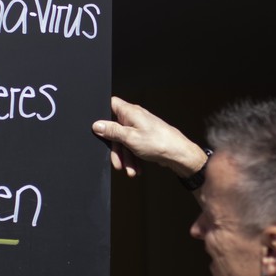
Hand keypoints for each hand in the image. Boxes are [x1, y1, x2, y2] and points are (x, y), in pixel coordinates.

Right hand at [91, 96, 207, 178]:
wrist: (178, 154)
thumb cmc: (158, 142)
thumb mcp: (129, 138)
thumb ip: (112, 131)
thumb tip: (97, 125)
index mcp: (130, 112)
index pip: (111, 104)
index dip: (103, 114)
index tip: (98, 128)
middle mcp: (135, 117)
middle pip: (116, 130)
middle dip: (117, 149)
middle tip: (118, 164)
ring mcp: (141, 128)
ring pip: (125, 141)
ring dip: (126, 158)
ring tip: (130, 171)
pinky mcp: (146, 137)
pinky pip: (134, 146)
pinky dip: (134, 158)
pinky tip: (136, 169)